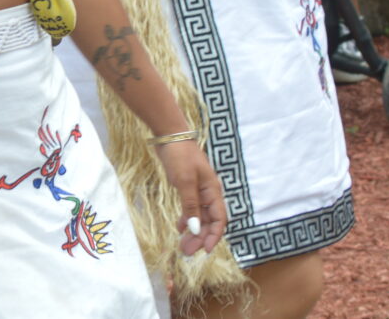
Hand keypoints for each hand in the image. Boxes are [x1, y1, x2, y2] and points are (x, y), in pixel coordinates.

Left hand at [154, 139, 228, 256]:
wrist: (169, 135)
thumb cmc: (180, 156)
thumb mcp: (185, 181)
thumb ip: (190, 205)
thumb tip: (195, 229)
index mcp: (213, 192)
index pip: (219, 220)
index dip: (214, 236)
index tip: (206, 250)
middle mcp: (208, 193)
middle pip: (208, 221)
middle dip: (200, 237)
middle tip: (187, 252)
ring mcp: (198, 190)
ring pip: (198, 217)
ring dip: (192, 231)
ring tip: (183, 245)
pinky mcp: (187, 187)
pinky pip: (190, 208)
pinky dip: (186, 219)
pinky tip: (180, 228)